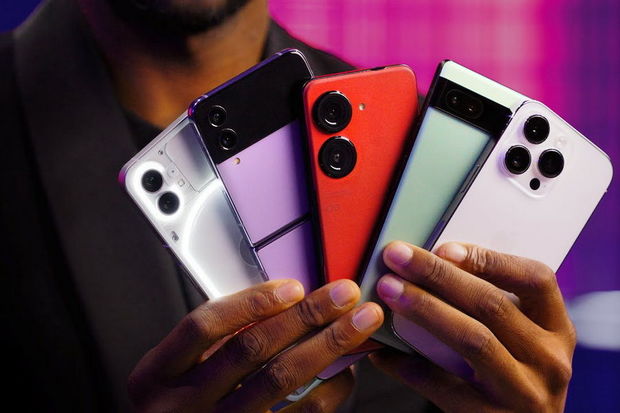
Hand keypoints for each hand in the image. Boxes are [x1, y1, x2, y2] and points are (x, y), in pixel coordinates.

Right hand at [128, 279, 382, 412]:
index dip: (251, 302)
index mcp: (158, 374)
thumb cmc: (182, 403)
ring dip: (327, 346)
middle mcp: (184, 403)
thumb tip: (287, 300)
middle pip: (252, 349)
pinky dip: (328, 390)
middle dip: (306, 316)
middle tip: (345, 294)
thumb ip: (217, 339)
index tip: (294, 287)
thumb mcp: (179, 370)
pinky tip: (347, 369)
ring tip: (359, 323)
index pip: (204, 325)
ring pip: (280, 380)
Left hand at [371, 241, 575, 411]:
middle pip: (492, 304)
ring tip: (388, 290)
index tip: (443, 247)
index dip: (489, 259)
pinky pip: (441, 384)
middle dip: (438, 274)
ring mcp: (524, 392)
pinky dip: (406, 363)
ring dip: (424, 308)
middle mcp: (549, 360)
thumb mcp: (522, 340)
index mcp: (557, 329)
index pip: (536, 279)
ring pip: (472, 338)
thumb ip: (492, 308)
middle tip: (397, 256)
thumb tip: (431, 263)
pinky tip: (381, 349)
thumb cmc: (513, 377)